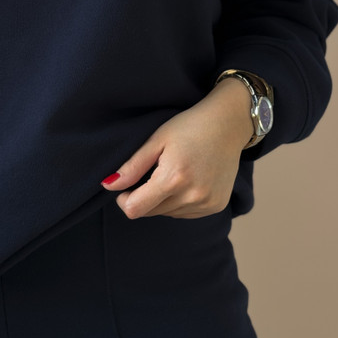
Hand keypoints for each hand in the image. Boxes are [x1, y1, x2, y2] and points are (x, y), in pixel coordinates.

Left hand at [100, 78, 253, 218]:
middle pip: (150, 212)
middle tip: (152, 172)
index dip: (124, 200)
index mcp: (173, 179)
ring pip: (167, 214)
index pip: (135, 209)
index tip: (126, 186)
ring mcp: (206, 204)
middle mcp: (192, 196)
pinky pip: (185, 214)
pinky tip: (186, 180)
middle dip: (143, 197)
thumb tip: (108, 186)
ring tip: (172, 172)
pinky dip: (179, 202)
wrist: (229, 124)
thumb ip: (132, 166)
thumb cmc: (189, 126)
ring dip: (162, 200)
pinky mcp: (216, 206)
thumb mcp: (156, 140)